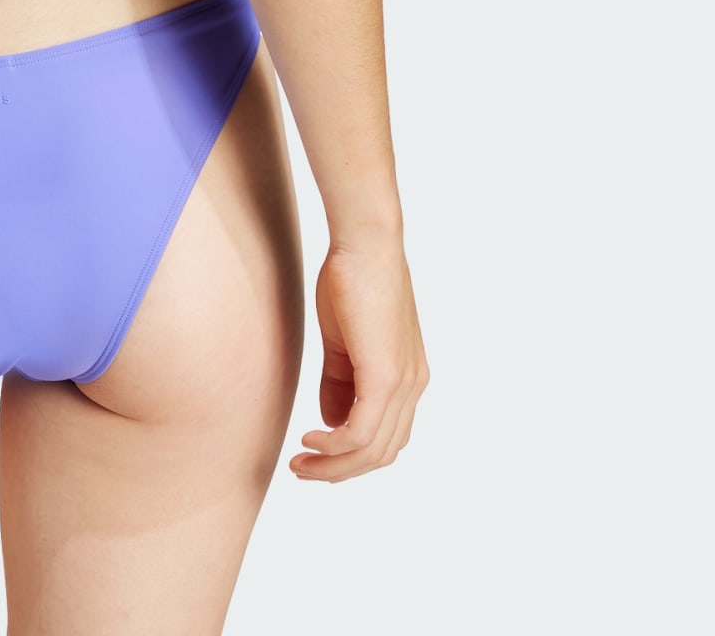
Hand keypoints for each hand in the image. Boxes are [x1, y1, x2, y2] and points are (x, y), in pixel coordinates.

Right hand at [289, 237, 428, 481]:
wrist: (365, 244)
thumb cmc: (352, 279)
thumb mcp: (342, 341)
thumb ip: (340, 383)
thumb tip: (331, 421)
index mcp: (407, 377)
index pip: (386, 437)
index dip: (352, 455)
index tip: (316, 456)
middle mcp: (413, 386)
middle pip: (382, 454)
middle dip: (340, 470)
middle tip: (303, 471)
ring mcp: (403, 384)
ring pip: (373, 451)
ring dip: (334, 465)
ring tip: (300, 464)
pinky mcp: (386, 377)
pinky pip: (362, 432)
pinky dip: (335, 446)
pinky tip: (311, 441)